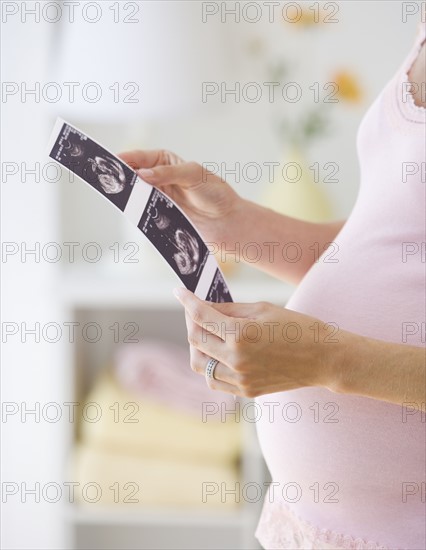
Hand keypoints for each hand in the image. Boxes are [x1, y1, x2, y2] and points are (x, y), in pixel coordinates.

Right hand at [118, 149, 241, 243]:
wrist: (227, 222)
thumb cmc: (216, 193)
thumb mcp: (193, 175)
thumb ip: (167, 173)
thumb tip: (142, 174)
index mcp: (164, 161)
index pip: (137, 157)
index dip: (121, 158)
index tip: (107, 162)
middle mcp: (158, 178)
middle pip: (132, 177)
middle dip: (120, 178)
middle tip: (107, 181)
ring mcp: (158, 198)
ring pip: (135, 196)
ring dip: (127, 198)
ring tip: (117, 198)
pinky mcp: (161, 216)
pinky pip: (144, 214)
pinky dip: (137, 214)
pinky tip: (132, 214)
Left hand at [173, 287, 338, 397]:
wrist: (324, 358)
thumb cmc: (298, 327)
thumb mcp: (262, 309)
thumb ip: (229, 308)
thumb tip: (205, 305)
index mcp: (240, 334)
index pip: (201, 316)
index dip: (186, 301)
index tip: (179, 292)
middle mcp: (236, 359)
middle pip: (195, 339)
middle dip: (191, 321)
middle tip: (196, 310)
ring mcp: (240, 378)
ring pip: (199, 364)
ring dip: (197, 346)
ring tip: (206, 333)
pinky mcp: (246, 391)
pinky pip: (214, 380)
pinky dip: (210, 365)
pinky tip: (218, 353)